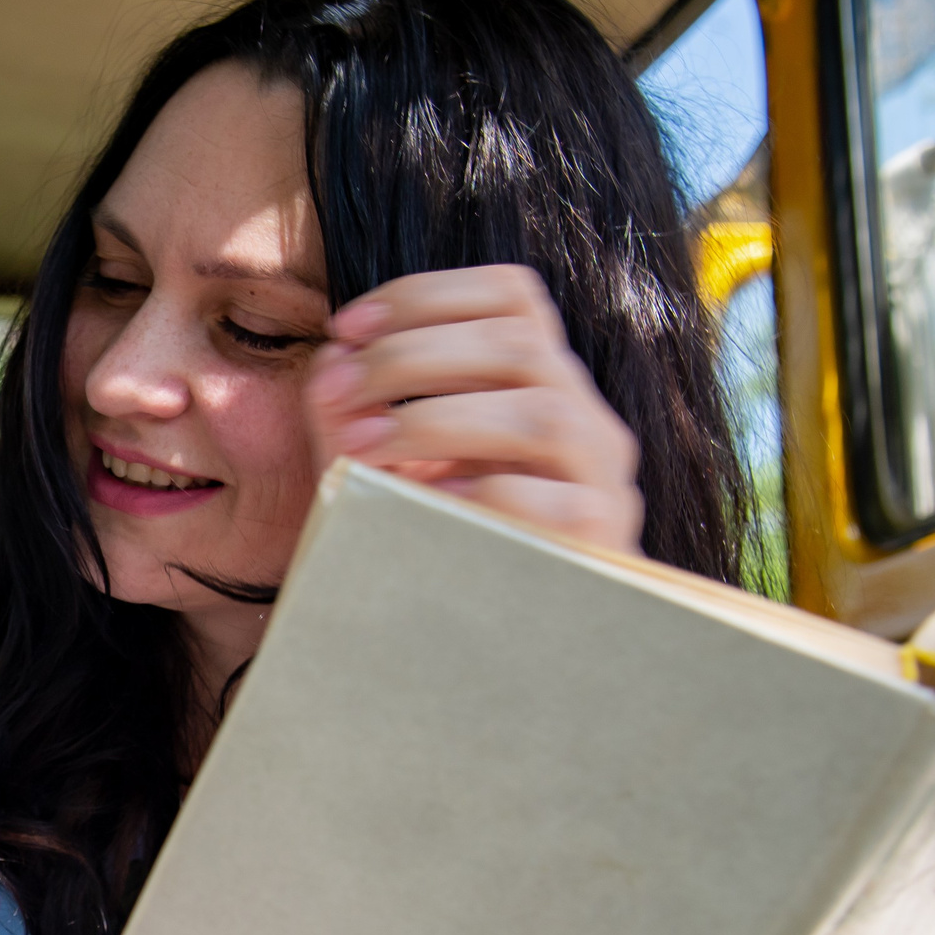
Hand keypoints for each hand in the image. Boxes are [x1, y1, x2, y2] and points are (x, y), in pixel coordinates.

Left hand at [308, 265, 644, 554]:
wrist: (473, 640)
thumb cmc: (423, 534)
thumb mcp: (383, 457)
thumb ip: (357, 402)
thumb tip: (335, 355)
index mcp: (541, 381)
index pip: (512, 296)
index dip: (426, 294)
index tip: (345, 325)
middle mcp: (582, 417)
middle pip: (522, 341)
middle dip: (412, 355)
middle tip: (339, 389)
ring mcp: (599, 476)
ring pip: (544, 412)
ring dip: (436, 419)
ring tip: (362, 446)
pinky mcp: (597, 538)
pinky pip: (548, 501)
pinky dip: (476, 495)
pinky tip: (419, 505)